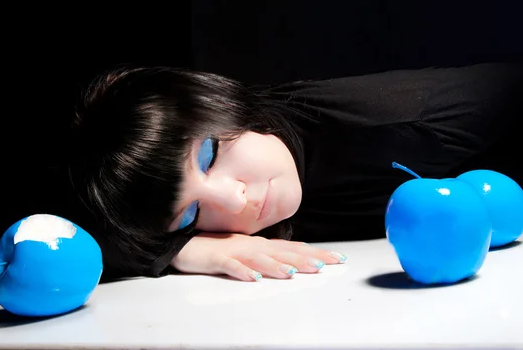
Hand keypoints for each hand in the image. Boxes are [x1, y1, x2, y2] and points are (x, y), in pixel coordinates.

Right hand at [170, 232, 346, 280]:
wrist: (185, 242)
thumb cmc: (216, 248)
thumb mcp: (245, 252)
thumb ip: (266, 255)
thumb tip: (290, 260)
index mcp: (260, 245)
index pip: (292, 248)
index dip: (314, 252)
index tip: (337, 258)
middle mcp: (251, 246)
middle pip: (282, 252)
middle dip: (305, 258)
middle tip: (326, 264)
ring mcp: (235, 251)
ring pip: (259, 259)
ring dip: (276, 266)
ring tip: (293, 273)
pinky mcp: (217, 259)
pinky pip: (230, 266)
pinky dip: (242, 271)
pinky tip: (253, 279)